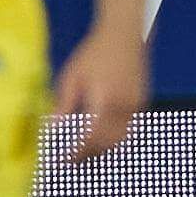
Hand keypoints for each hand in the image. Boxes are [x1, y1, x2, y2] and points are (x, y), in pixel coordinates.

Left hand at [53, 21, 148, 162]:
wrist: (125, 35)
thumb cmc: (95, 52)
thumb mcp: (72, 77)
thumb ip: (63, 105)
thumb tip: (53, 130)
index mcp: (105, 100)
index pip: (90, 138)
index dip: (75, 154)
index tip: (60, 161)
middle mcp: (125, 107)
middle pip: (106, 144)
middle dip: (87, 156)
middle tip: (69, 161)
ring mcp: (137, 106)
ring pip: (120, 140)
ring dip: (102, 150)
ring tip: (83, 154)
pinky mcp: (142, 104)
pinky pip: (129, 131)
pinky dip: (114, 139)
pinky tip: (100, 139)